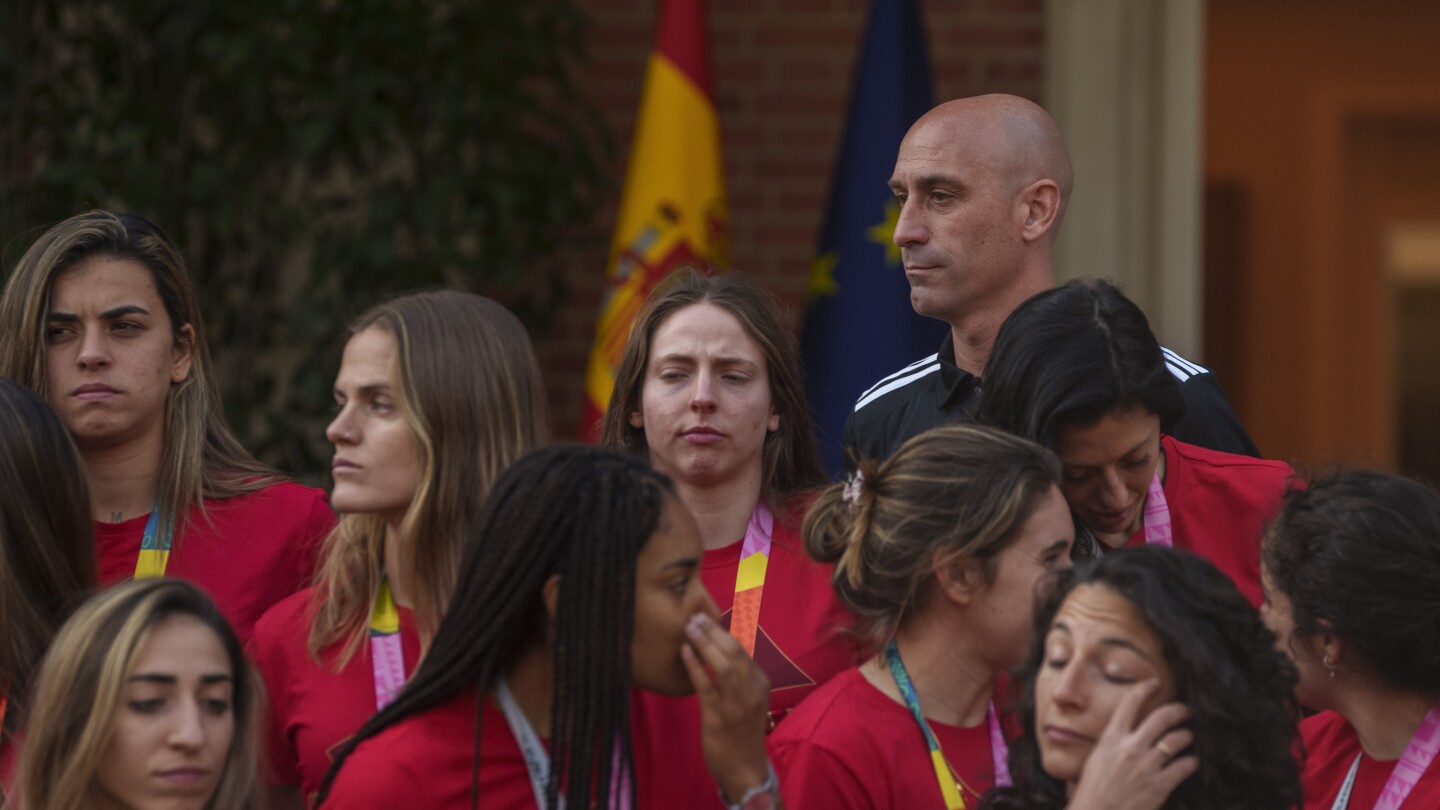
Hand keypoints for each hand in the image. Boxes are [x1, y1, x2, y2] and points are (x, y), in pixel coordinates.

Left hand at [681, 612, 772, 803]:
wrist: (744, 768)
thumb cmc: (743, 732)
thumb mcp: (748, 700)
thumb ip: (739, 677)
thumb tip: (719, 648)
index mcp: (761, 684)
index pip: (744, 649)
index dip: (724, 630)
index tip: (707, 615)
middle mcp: (752, 691)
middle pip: (734, 653)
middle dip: (714, 631)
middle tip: (695, 616)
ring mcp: (737, 705)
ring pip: (723, 666)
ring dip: (705, 643)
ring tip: (689, 628)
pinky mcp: (719, 718)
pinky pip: (706, 686)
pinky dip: (695, 666)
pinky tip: (684, 652)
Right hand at [1065, 680, 1197, 809]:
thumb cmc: (1092, 789)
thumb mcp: (1097, 758)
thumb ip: (1113, 743)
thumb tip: (1127, 733)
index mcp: (1111, 738)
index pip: (1130, 703)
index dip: (1144, 688)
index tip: (1155, 683)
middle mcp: (1130, 747)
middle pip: (1161, 717)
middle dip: (1178, 710)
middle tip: (1185, 710)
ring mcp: (1146, 766)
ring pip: (1176, 739)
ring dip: (1186, 736)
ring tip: (1188, 736)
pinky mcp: (1159, 785)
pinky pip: (1184, 766)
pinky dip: (1191, 762)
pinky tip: (1191, 762)